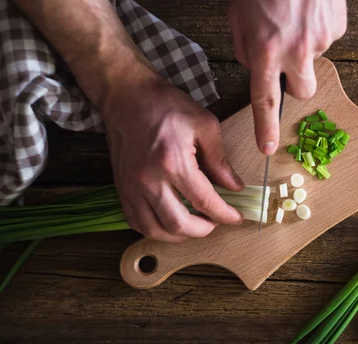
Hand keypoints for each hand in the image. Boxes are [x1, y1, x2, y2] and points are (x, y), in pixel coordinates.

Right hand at [102, 75, 244, 241]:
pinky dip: (155, 229)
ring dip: (178, 234)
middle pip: (178, 224)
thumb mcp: (204, 124)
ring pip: (154, 230)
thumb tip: (234, 187)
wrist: (126, 95)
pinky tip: (169, 221)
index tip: (236, 217)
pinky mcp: (121, 188)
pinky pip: (136, 222)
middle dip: (203, 230)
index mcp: (172, 162)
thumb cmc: (165, 105)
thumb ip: (220, 160)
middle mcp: (149, 179)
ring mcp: (131, 186)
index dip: (224, 215)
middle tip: (216, 222)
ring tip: (195, 224)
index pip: (204, 201)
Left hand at [228, 0, 346, 154]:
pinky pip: (326, 39)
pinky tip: (307, 10)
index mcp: (266, 50)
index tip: (268, 148)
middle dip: (295, 80)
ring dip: (304, 48)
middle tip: (285, 58)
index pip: (265, 101)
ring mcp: (321, 38)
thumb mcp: (238, 18)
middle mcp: (296, 50)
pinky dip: (316, 30)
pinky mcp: (337, 26)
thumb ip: (247, 52)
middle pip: (303, 91)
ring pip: (314, 60)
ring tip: (294, 19)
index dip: (266, 128)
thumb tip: (260, 70)